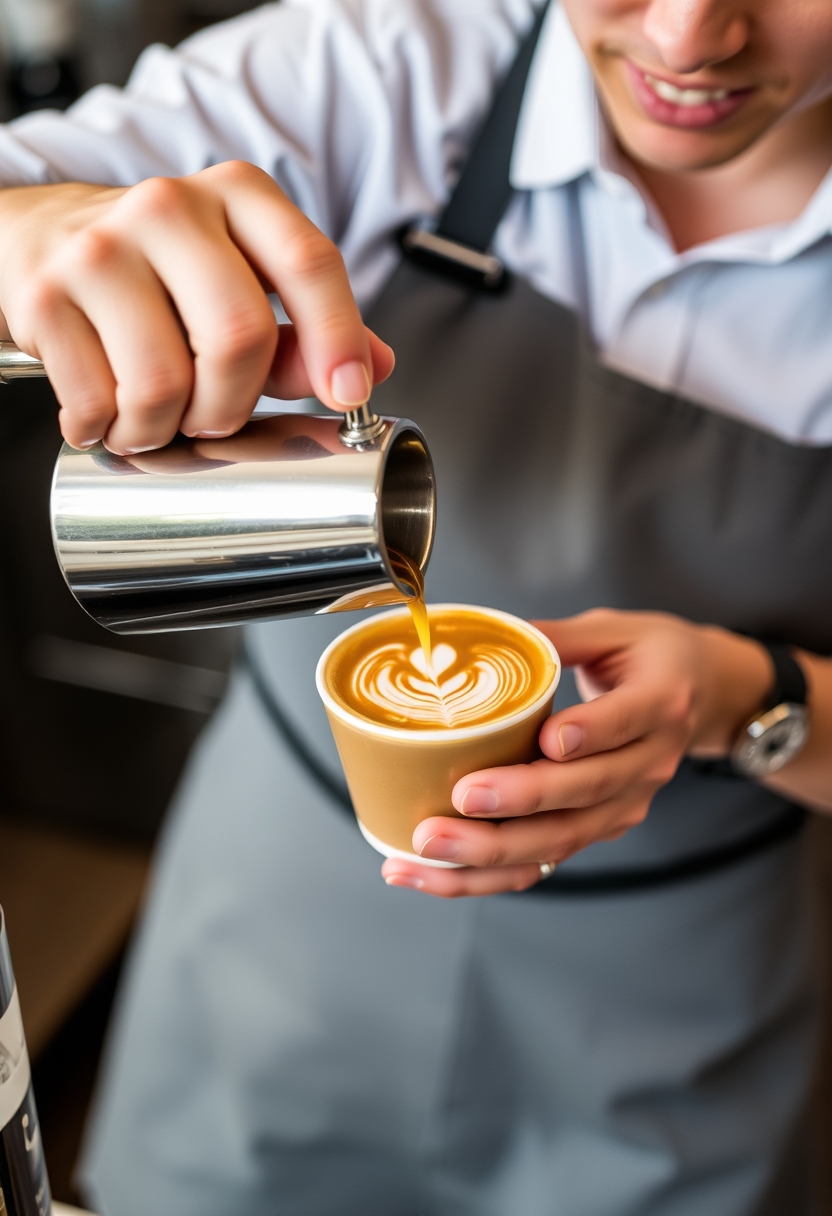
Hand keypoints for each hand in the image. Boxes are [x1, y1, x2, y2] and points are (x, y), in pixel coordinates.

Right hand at [0, 163, 393, 453]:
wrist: (38, 238)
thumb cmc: (157, 269)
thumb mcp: (238, 278)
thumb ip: (302, 327)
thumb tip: (374, 366)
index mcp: (238, 197)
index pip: (308, 261)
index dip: (338, 337)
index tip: (349, 395)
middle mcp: (170, 207)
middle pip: (238, 335)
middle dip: (232, 403)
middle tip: (213, 415)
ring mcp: (100, 248)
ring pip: (164, 382)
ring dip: (164, 428)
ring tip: (153, 417)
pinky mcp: (45, 295)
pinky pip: (99, 401)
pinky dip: (108, 429)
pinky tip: (107, 411)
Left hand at [382, 608, 773, 897]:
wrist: (699, 696)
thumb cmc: (649, 657)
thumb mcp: (614, 628)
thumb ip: (556, 634)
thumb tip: (487, 635)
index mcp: (659, 702)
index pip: (626, 720)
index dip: (588, 733)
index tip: (546, 740)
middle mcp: (648, 762)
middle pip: (587, 790)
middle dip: (520, 801)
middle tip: (461, 798)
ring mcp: (626, 803)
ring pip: (563, 839)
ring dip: (492, 853)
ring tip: (427, 848)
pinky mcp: (600, 827)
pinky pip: (546, 859)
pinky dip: (489, 875)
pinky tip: (436, 874)